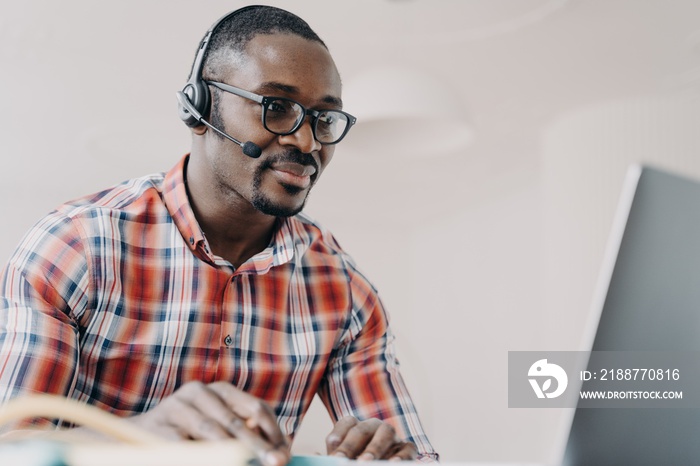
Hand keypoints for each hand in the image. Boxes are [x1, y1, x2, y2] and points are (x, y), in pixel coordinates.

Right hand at [127, 381, 288, 465]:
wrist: (137, 438)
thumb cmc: (188, 435)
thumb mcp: (220, 428)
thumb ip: (247, 436)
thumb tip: (280, 455)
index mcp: (222, 390)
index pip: (256, 408)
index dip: (273, 432)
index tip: (283, 455)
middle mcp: (200, 392)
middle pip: (236, 420)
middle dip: (257, 445)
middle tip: (273, 463)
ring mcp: (178, 407)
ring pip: (212, 431)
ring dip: (233, 452)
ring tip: (247, 463)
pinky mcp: (159, 426)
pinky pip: (186, 446)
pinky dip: (204, 457)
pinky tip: (218, 462)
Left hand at [325, 416, 416, 460]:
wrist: (378, 465)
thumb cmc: (355, 462)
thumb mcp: (344, 460)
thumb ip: (334, 457)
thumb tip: (316, 457)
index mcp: (355, 427)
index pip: (346, 423)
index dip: (339, 436)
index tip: (334, 456)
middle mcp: (374, 426)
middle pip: (363, 428)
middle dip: (352, 445)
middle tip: (343, 461)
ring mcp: (392, 436)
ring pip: (386, 432)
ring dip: (375, 448)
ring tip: (365, 463)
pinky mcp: (407, 448)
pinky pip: (407, 447)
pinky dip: (401, 456)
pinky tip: (393, 465)